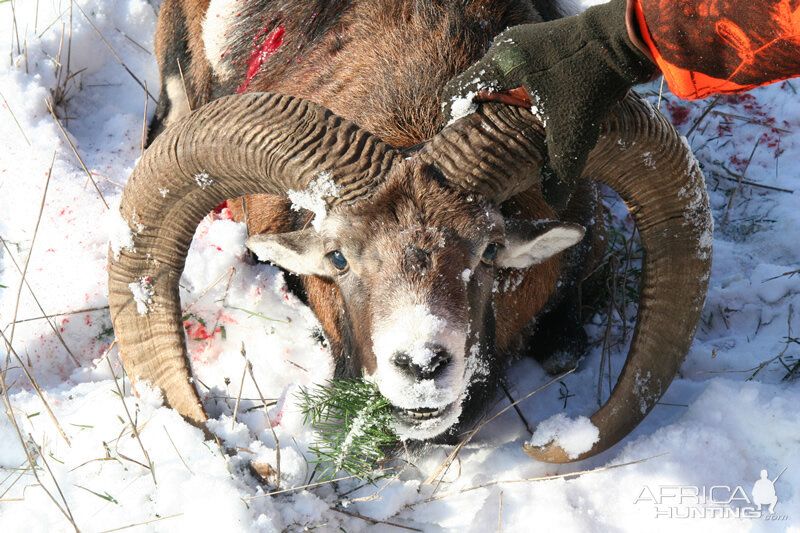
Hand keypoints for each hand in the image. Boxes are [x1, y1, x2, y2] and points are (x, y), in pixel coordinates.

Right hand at [441, 0, 655, 209]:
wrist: (626, 40)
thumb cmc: (594, 80)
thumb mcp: (573, 131)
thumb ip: (560, 170)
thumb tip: (554, 204)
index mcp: (500, 63)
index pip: (455, 92)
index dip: (454, 120)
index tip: (464, 141)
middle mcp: (505, 48)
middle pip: (475, 88)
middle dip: (481, 116)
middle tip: (490, 141)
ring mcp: (523, 41)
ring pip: (496, 80)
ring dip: (501, 104)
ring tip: (512, 129)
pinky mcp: (539, 41)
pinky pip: (515, 71)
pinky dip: (518, 92)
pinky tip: (534, 112)